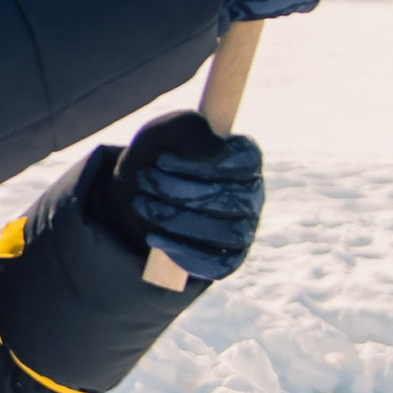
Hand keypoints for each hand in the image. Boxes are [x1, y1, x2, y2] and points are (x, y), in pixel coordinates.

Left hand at [97, 112, 264, 283]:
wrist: (140, 196)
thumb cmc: (159, 157)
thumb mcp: (165, 132)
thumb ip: (188, 128)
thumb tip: (216, 147)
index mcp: (246, 158)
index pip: (246, 162)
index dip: (203, 163)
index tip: (162, 159)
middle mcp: (252, 194)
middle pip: (231, 198)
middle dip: (178, 190)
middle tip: (143, 179)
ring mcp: (244, 228)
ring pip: (226, 232)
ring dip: (177, 220)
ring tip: (142, 204)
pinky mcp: (229, 258)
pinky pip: (218, 264)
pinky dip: (184, 253)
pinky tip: (154, 238)